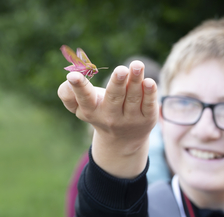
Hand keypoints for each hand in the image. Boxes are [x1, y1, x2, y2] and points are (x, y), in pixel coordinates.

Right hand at [58, 61, 157, 177]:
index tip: (73, 75)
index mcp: (91, 111)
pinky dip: (150, 93)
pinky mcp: (147, 119)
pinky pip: (149, 104)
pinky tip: (150, 82)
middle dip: (117, 83)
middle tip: (121, 69)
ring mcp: (130, 119)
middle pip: (114, 97)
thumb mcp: (82, 108)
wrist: (123, 140)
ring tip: (137, 65)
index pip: (84, 99)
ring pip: (133, 97)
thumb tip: (69, 78)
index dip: (79, 88)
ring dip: (136, 81)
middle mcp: (110, 117)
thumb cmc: (99, 112)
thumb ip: (68, 94)